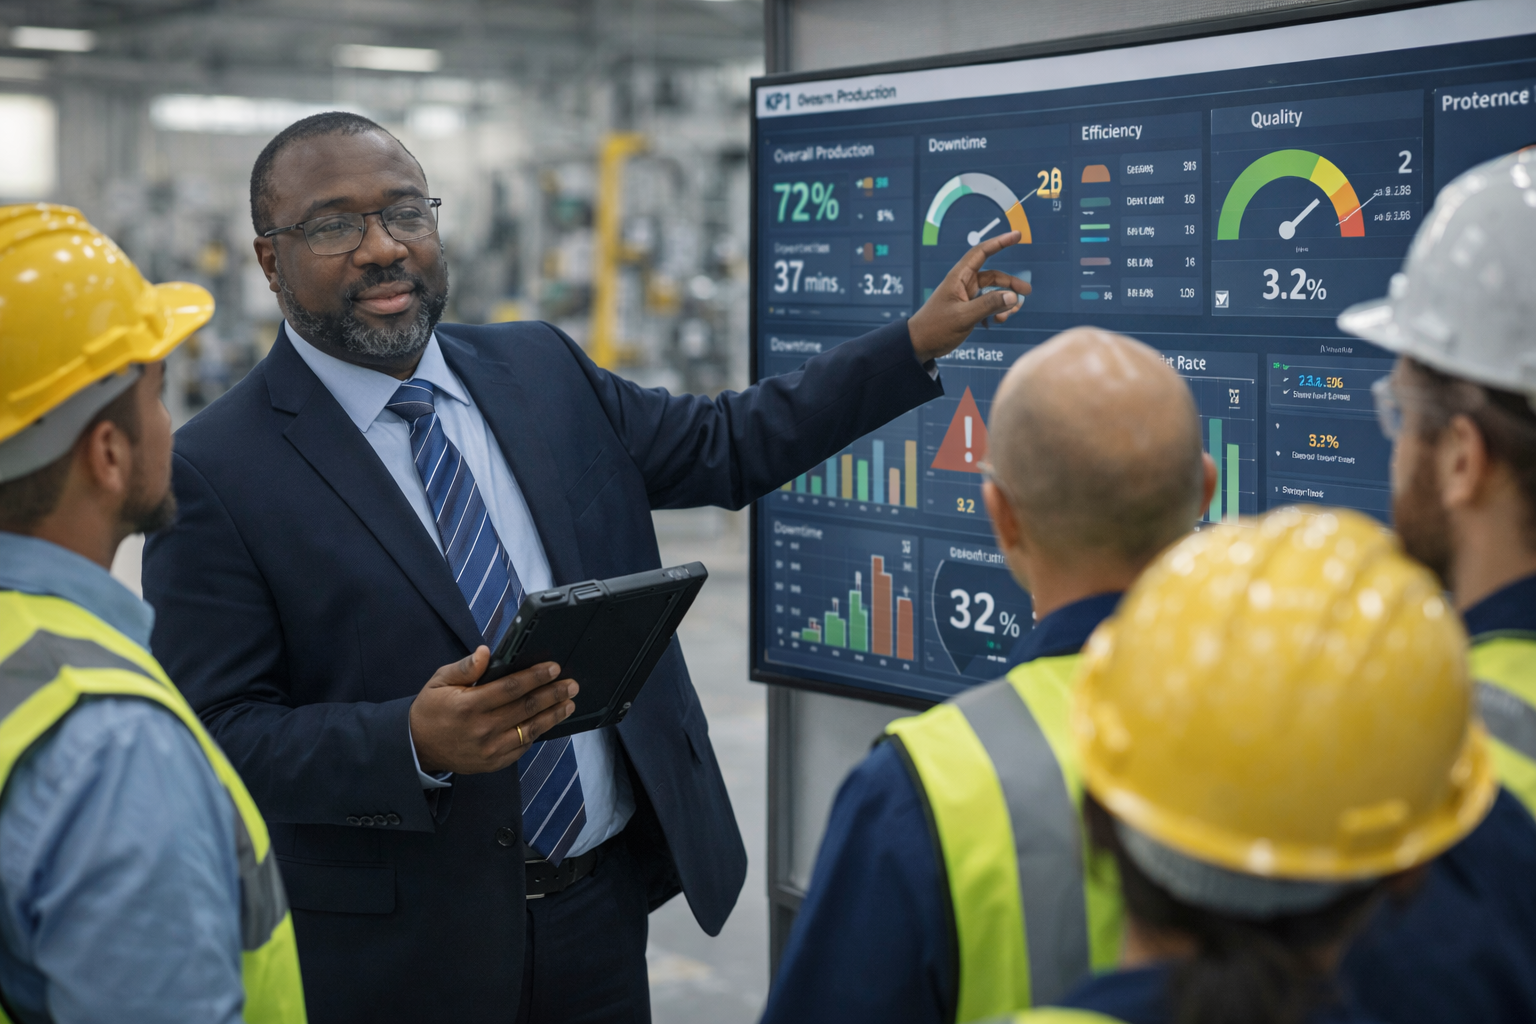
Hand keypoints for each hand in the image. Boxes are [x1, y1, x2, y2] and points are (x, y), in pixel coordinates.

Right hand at [408, 647, 577, 774]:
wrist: (418, 748)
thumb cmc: (431, 709)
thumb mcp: (439, 682)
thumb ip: (464, 668)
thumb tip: (485, 652)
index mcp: (469, 706)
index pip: (510, 688)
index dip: (535, 677)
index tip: (553, 668)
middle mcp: (482, 729)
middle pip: (526, 708)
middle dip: (553, 694)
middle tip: (571, 685)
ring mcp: (490, 749)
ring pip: (530, 730)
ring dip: (553, 715)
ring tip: (569, 703)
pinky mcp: (494, 763)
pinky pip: (522, 747)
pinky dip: (538, 733)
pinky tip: (549, 721)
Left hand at [907, 232, 1031, 362]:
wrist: (920, 345)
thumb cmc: (936, 328)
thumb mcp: (963, 316)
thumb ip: (988, 306)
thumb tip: (1012, 297)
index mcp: (959, 277)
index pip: (981, 252)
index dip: (1000, 242)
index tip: (1017, 235)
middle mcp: (964, 284)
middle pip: (994, 277)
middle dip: (1010, 284)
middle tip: (1026, 293)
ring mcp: (967, 297)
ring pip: (993, 293)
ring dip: (1004, 302)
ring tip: (1010, 314)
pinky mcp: (968, 310)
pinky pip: (988, 306)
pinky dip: (996, 312)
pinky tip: (997, 322)